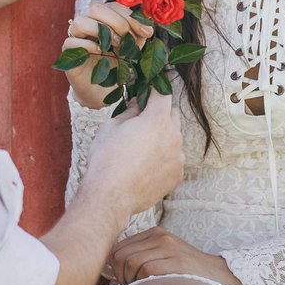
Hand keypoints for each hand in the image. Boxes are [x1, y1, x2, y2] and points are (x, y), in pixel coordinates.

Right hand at [63, 2, 153, 108]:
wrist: (105, 91)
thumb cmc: (118, 65)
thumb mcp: (133, 47)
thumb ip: (139, 34)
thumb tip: (148, 27)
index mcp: (103, 18)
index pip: (113, 5)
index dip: (131, 16)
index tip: (147, 32)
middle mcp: (88, 24)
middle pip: (96, 8)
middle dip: (117, 21)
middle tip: (128, 37)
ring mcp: (76, 38)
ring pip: (80, 21)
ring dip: (101, 31)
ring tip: (115, 45)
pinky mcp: (67, 55)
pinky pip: (71, 42)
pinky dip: (88, 45)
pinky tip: (101, 53)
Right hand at [82, 91, 184, 217]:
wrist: (111, 196)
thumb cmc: (106, 159)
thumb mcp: (111, 126)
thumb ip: (129, 112)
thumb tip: (138, 105)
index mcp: (157, 120)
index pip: (163, 93)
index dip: (155, 88)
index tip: (150, 87)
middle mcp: (173, 136)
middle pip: (172, 114)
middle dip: (159, 113)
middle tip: (141, 121)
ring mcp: (178, 157)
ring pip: (174, 137)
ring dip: (162, 136)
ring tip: (142, 148)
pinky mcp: (178, 174)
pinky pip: (174, 157)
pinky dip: (164, 156)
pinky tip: (145, 165)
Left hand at [109, 227, 243, 284]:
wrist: (217, 274)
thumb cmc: (186, 268)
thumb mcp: (164, 253)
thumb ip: (142, 253)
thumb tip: (114, 264)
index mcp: (154, 233)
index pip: (119, 246)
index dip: (115, 266)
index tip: (123, 278)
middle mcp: (160, 236)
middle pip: (122, 255)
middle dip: (120, 274)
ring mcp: (169, 248)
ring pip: (131, 262)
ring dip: (129, 280)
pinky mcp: (177, 262)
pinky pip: (146, 270)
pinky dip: (142, 282)